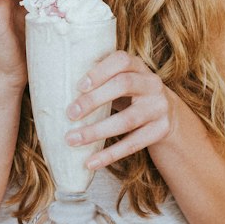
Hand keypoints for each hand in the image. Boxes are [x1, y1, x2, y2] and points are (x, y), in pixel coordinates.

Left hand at [65, 50, 176, 168]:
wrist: (168, 115)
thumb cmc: (131, 95)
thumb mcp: (122, 81)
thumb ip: (101, 80)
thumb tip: (56, 87)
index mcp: (138, 67)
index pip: (122, 60)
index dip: (100, 71)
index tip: (78, 86)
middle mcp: (152, 84)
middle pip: (123, 85)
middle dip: (94, 100)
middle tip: (70, 114)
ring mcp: (159, 107)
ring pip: (127, 120)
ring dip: (97, 131)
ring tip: (71, 140)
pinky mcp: (160, 130)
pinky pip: (134, 144)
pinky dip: (110, 154)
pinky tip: (91, 162)